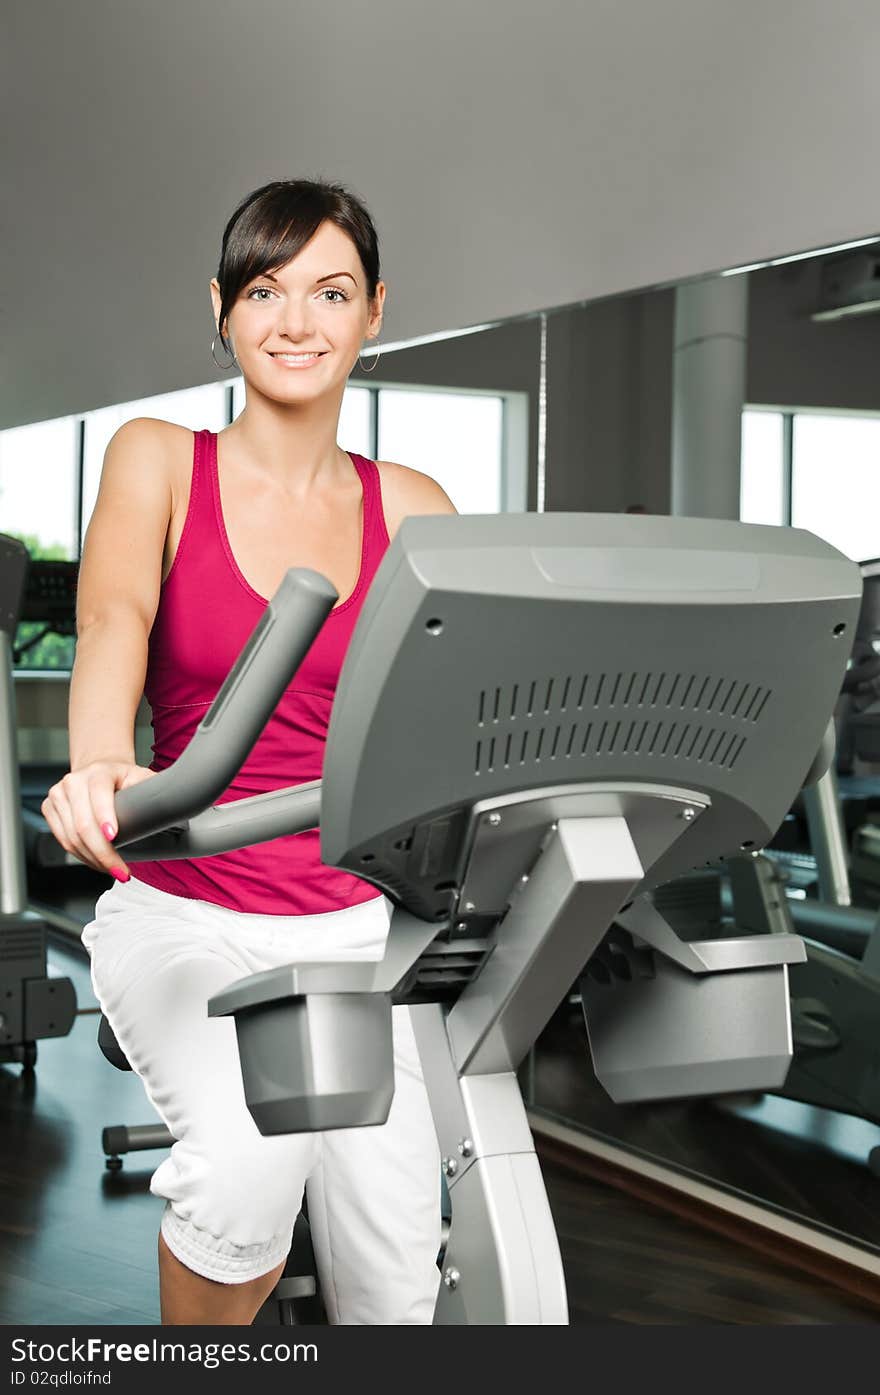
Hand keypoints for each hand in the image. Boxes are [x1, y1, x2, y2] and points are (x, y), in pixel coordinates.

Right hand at [41, 762, 156, 879]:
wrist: (101, 771)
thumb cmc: (125, 779)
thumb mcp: (143, 778)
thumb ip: (155, 790)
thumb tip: (177, 807)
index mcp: (98, 771)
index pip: (98, 794)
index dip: (105, 817)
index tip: (114, 837)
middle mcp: (73, 781)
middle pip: (83, 824)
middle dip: (103, 853)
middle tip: (122, 871)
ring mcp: (58, 795)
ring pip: (71, 837)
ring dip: (93, 859)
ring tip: (114, 870)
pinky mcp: (49, 808)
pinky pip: (63, 840)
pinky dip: (81, 856)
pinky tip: (97, 862)